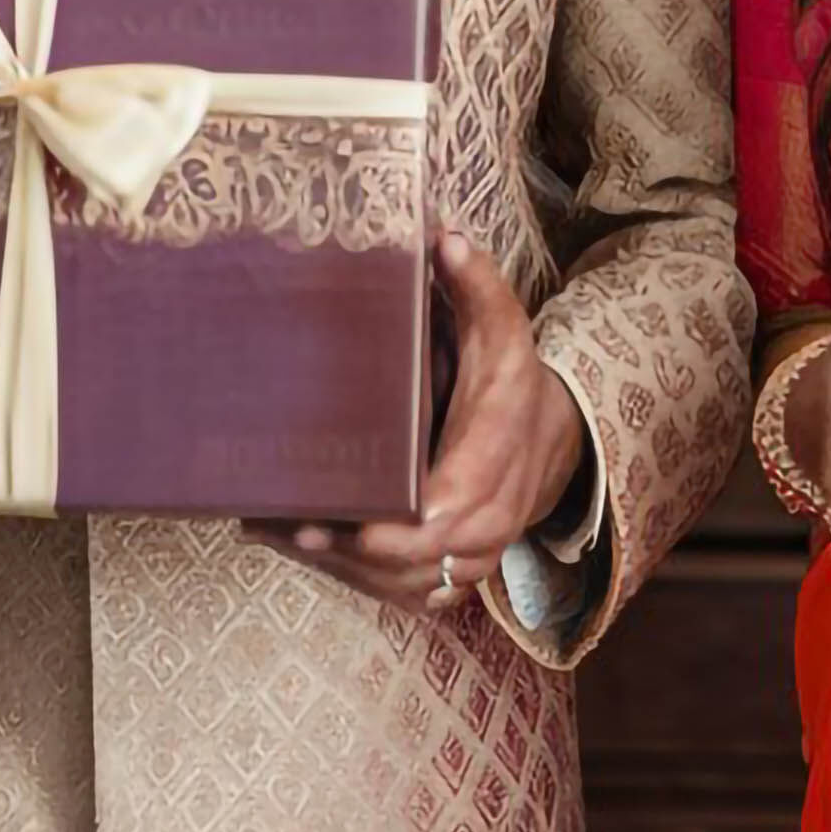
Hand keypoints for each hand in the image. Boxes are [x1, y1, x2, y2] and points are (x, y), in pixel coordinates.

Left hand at [242, 229, 588, 613]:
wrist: (555, 442)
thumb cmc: (514, 387)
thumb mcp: (504, 330)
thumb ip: (476, 285)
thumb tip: (443, 237)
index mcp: (492, 467)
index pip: (438, 516)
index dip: (385, 528)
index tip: (334, 518)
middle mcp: (484, 528)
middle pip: (406, 561)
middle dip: (342, 548)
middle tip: (281, 522)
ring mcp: (468, 562)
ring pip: (397, 584)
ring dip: (337, 565)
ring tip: (275, 530)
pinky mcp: (451, 579)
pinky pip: (399, 593)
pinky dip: (350, 576)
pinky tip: (300, 546)